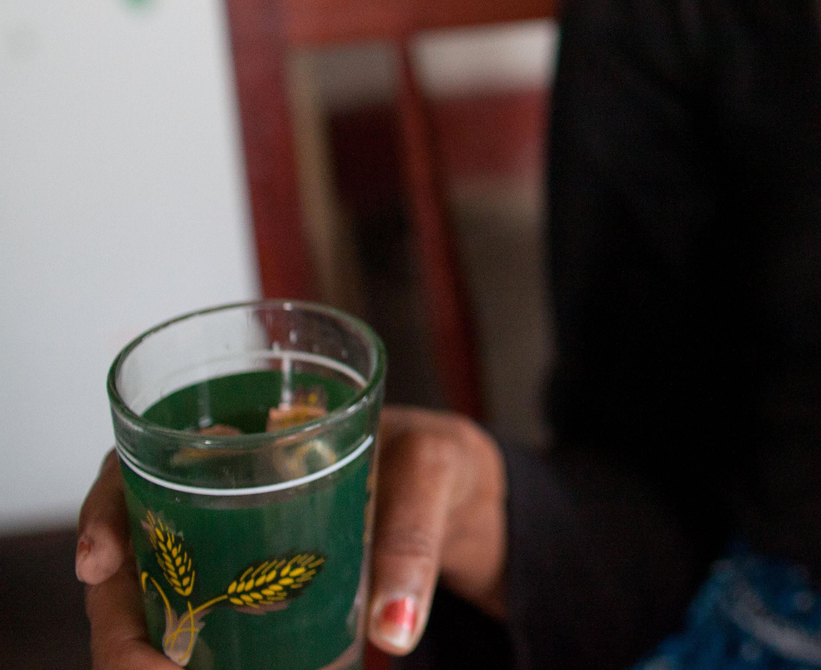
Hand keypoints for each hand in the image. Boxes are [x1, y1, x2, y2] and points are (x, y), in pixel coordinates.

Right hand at [76, 406, 507, 663]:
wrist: (461, 492)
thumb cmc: (434, 461)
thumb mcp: (434, 474)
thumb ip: (414, 541)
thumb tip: (393, 630)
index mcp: (246, 435)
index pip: (140, 462)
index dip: (105, 510)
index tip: (98, 565)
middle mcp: (218, 490)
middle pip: (134, 547)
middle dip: (117, 611)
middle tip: (140, 666)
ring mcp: (231, 543)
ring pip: (153, 594)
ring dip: (143, 641)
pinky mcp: (253, 590)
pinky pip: (199, 622)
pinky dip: (184, 650)